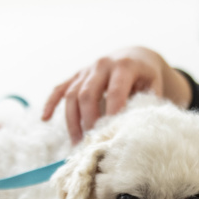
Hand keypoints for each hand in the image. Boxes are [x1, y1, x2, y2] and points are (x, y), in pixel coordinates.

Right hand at [42, 46, 191, 143]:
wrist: (134, 56)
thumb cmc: (145, 76)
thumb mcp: (153, 85)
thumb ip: (146, 104)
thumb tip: (137, 127)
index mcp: (123, 66)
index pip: (114, 92)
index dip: (111, 113)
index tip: (111, 134)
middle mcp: (102, 65)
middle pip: (87, 94)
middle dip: (88, 120)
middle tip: (92, 142)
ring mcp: (86, 70)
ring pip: (72, 95)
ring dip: (72, 120)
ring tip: (78, 142)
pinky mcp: (76, 75)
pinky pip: (60, 88)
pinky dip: (51, 103)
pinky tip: (45, 118)